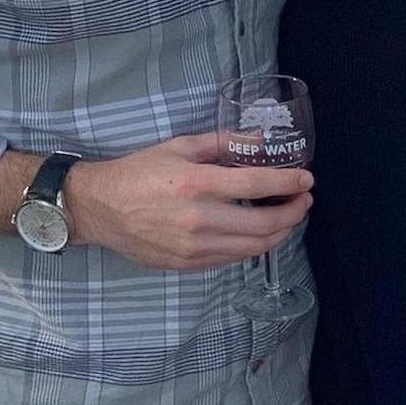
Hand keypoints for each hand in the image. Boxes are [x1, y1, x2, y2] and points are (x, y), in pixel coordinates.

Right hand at [63, 132, 311, 269]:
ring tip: (288, 217)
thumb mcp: (179, 146)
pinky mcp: (188, 263)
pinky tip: (258, 232)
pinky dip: (253, 245)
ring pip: (253, 247)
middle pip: (265, 224)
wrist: (99, 208)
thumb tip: (259, 141)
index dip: (289, 183)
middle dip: (294, 213)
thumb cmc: (137, 172)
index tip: (306, 180)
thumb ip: (222, 142)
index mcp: (197, 183)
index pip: (257, 185)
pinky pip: (232, 258)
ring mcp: (194, 246)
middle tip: (304, 200)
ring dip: (280, 232)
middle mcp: (199, 218)